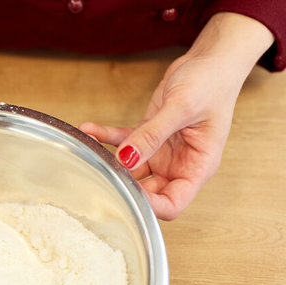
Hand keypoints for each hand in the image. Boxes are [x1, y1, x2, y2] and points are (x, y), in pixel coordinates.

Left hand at [79, 13, 273, 219]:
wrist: (209, 61)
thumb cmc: (211, 83)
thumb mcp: (181, 108)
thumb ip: (153, 135)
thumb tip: (127, 158)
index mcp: (198, 167)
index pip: (173, 204)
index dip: (150, 206)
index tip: (126, 196)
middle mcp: (179, 165)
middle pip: (147, 192)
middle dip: (123, 185)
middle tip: (99, 173)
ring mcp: (161, 152)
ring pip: (129, 169)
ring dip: (109, 160)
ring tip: (89, 147)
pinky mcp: (147, 136)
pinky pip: (123, 142)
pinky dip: (105, 136)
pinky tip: (89, 129)